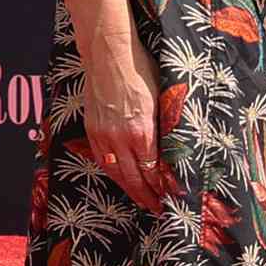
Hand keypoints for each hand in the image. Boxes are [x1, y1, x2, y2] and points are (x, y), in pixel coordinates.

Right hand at [84, 29, 165, 211]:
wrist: (109, 56)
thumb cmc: (141, 72)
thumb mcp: (162, 99)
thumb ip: (165, 127)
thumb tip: (173, 150)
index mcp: (143, 131)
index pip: (153, 170)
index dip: (162, 186)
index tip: (172, 197)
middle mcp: (121, 138)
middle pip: (135, 177)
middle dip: (147, 196)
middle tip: (158, 209)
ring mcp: (104, 135)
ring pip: (116, 172)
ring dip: (130, 189)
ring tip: (141, 200)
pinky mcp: (93, 129)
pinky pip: (103, 160)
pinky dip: (113, 173)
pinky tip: (121, 180)